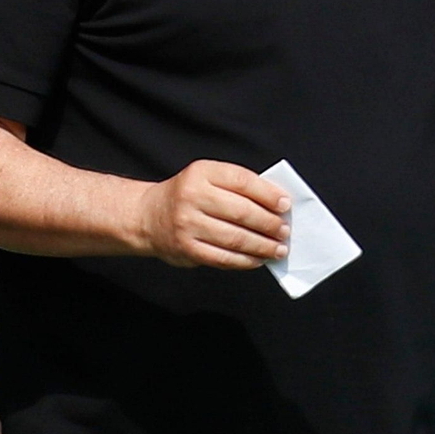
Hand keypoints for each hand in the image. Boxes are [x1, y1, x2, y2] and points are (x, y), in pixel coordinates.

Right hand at [137, 159, 290, 268]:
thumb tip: (277, 204)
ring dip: (262, 245)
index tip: (286, 205)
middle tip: (284, 230)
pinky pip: (223, 258)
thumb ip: (237, 186)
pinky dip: (245, 260)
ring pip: (234, 238)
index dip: (268, 194)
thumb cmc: (188, 196)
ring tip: (278, 248)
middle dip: (269, 223)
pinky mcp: (186, 249)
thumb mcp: (207, 178)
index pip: (242, 181)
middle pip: (241, 211)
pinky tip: (258, 260)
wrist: (148, 216)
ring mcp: (187, 224)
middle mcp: (192, 197)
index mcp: (202, 172)